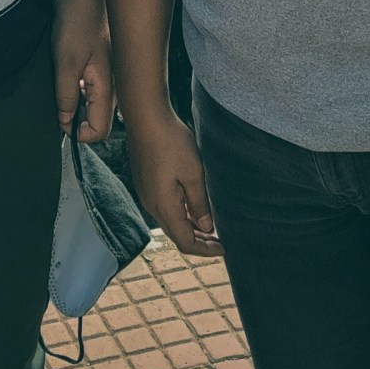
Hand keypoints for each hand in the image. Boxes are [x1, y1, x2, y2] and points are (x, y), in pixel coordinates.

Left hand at [54, 0, 113, 143]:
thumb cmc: (77, 21)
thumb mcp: (66, 61)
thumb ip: (66, 95)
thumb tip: (65, 122)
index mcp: (107, 86)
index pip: (100, 129)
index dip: (78, 132)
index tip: (59, 120)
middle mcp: (112, 84)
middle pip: (99, 120)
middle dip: (78, 120)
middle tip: (58, 105)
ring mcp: (107, 74)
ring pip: (94, 105)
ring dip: (77, 105)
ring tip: (60, 88)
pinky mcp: (100, 65)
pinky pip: (91, 90)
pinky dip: (78, 91)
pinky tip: (66, 76)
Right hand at [127, 107, 219, 255]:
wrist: (146, 118)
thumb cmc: (171, 142)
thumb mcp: (194, 173)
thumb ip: (200, 203)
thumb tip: (206, 227)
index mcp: (164, 206)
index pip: (185, 242)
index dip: (205, 250)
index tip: (223, 249)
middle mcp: (151, 205)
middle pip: (176, 234)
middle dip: (199, 241)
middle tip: (220, 241)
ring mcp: (146, 194)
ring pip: (169, 221)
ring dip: (189, 227)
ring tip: (209, 227)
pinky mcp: (145, 183)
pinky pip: (164, 208)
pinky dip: (180, 214)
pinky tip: (192, 206)